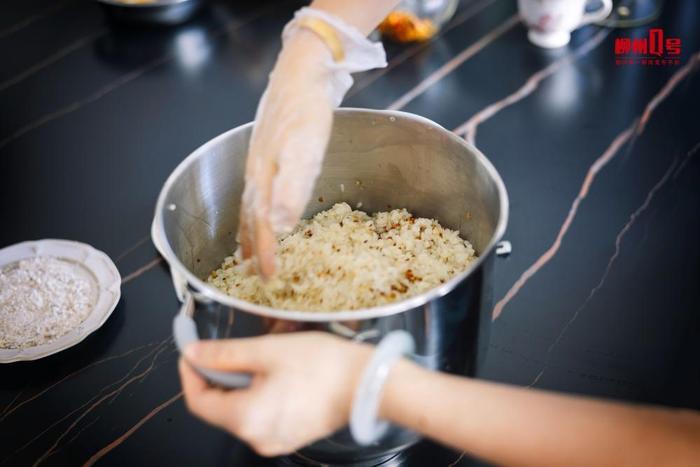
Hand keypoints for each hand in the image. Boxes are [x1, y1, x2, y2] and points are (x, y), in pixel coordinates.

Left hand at [179, 332, 371, 455]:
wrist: (368, 382)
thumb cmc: (323, 366)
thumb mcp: (267, 350)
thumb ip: (224, 354)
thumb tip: (193, 354)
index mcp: (247, 419)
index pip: (198, 402)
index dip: (190, 374)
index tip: (191, 353)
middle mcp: (258, 438)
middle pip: (219, 408)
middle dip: (218, 377)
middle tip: (226, 349)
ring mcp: (275, 440)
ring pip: (241, 410)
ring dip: (240, 384)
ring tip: (259, 357)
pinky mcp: (290, 435)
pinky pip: (261, 415)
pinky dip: (259, 394)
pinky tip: (275, 373)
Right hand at [238, 30, 334, 277]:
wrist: (301, 74)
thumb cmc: (305, 112)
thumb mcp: (304, 152)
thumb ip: (292, 189)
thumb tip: (281, 227)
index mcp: (263, 179)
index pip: (262, 226)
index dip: (265, 254)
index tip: (268, 278)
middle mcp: (256, 175)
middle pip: (251, 220)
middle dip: (252, 250)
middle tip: (254, 275)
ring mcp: (260, 164)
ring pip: (251, 207)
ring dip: (250, 233)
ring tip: (248, 253)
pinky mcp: (270, 154)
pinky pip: (258, 193)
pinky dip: (257, 211)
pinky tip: (264, 210)